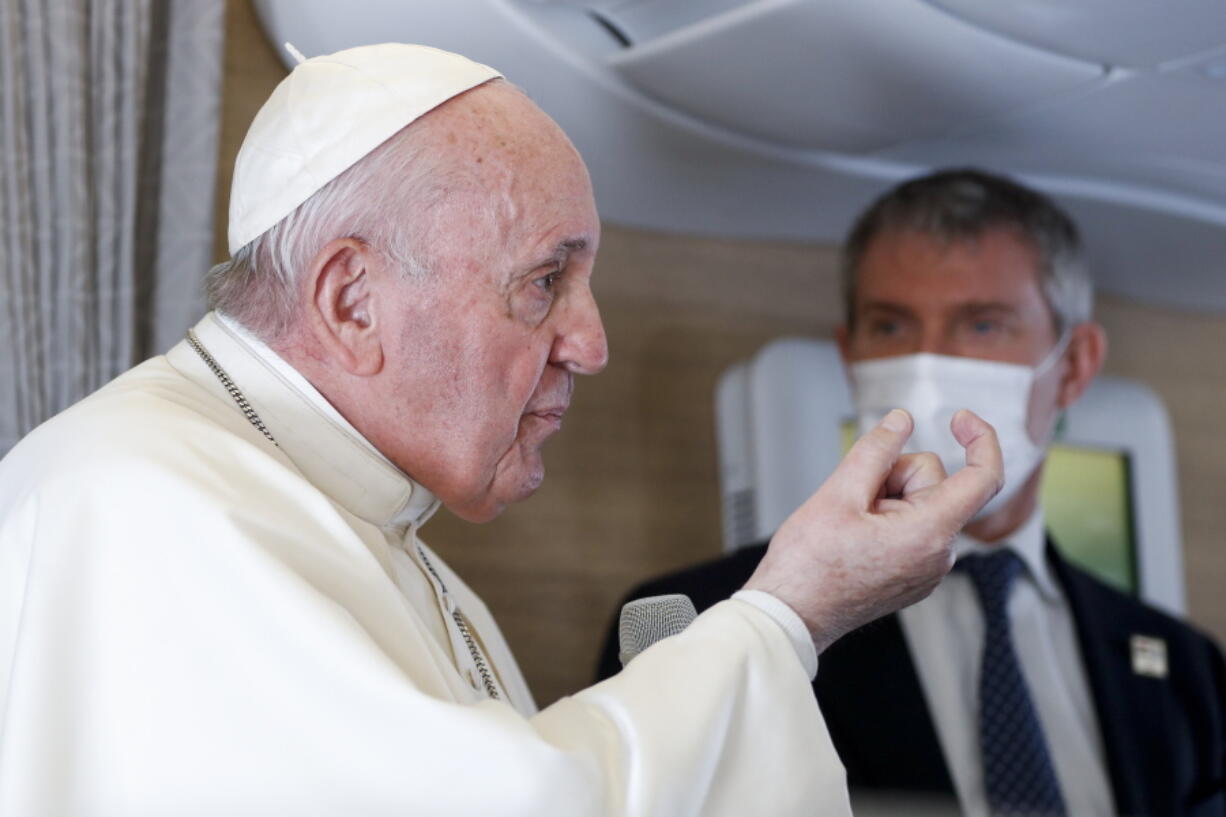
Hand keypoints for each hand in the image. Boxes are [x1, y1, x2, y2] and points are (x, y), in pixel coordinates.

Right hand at [743, 408, 1002, 653]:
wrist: (791, 616)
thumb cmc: (809, 565)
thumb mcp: (838, 494)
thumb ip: (877, 450)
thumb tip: (901, 421)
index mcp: (930, 534)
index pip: (983, 477)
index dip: (980, 439)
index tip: (961, 418)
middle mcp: (938, 556)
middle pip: (932, 483)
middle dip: (894, 476)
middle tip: (853, 497)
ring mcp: (927, 570)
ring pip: (918, 504)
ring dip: (885, 499)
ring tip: (849, 523)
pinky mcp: (913, 576)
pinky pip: (911, 528)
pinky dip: (886, 519)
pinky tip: (853, 537)